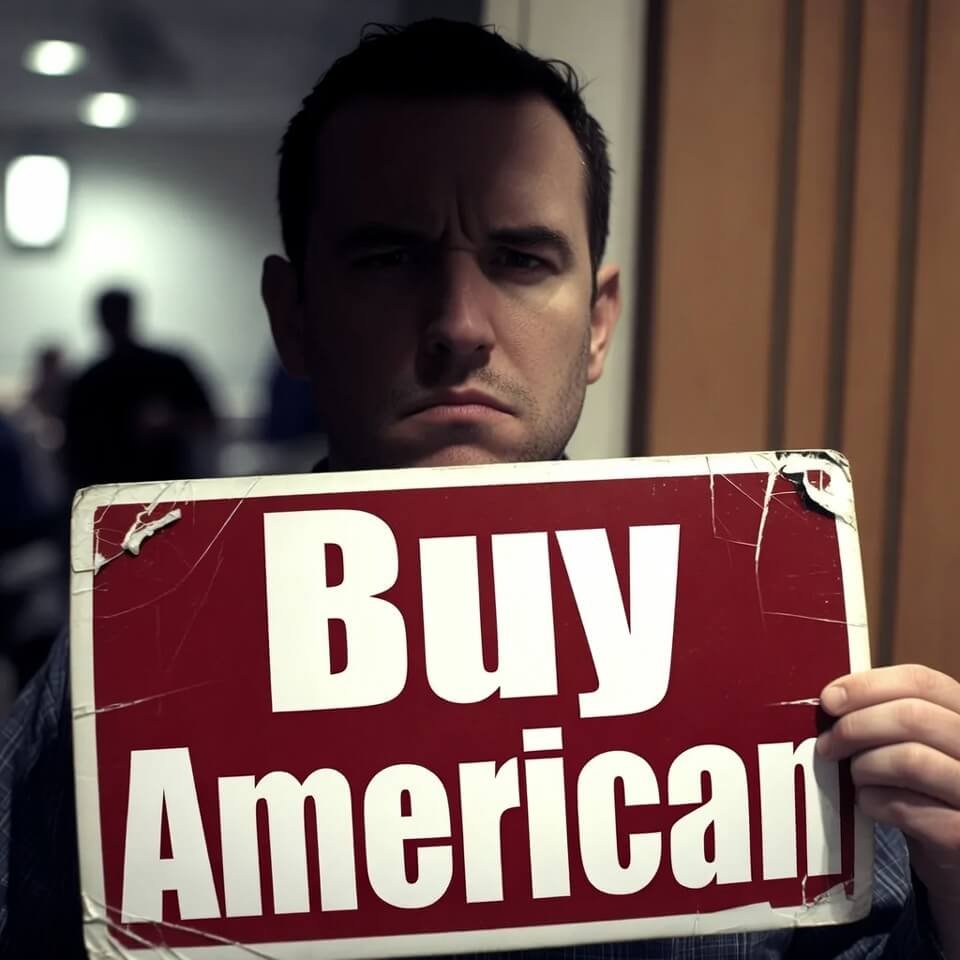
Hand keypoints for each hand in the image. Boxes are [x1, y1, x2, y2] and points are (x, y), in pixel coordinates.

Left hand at [818, 664, 959, 951]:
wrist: (958, 856)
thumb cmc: (930, 790)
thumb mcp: (919, 743)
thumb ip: (889, 716)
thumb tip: (833, 698)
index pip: (922, 680)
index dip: (868, 685)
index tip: (829, 700)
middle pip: (912, 716)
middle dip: (856, 727)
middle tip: (827, 745)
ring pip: (909, 759)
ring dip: (864, 766)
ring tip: (855, 777)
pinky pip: (906, 807)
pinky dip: (873, 802)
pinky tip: (868, 804)